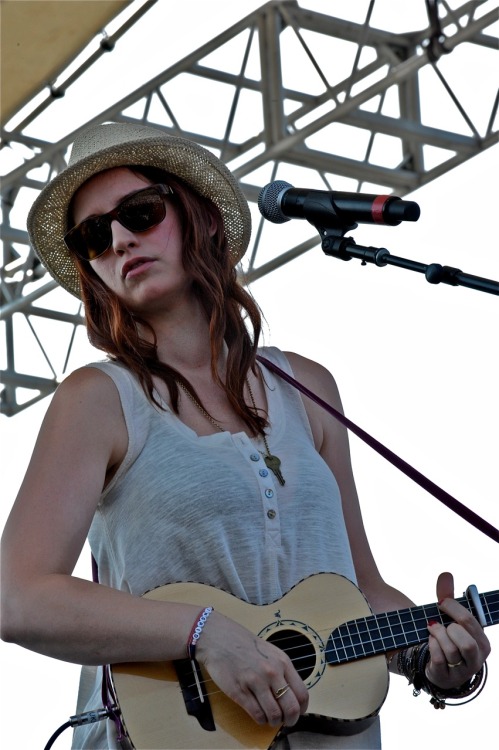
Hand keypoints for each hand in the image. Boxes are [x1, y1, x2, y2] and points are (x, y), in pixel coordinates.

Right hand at [195, 611, 308, 727]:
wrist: (218, 638)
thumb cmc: (244, 644)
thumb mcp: (270, 652)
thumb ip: (282, 671)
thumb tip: (292, 694)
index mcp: (282, 662)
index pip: (302, 694)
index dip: (301, 709)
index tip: (297, 713)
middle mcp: (271, 672)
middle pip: (291, 708)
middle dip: (290, 720)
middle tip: (285, 721)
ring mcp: (255, 682)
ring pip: (274, 715)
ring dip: (274, 721)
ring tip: (270, 718)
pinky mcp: (240, 692)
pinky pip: (257, 714)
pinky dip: (260, 720)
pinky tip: (258, 715)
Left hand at [425, 572, 490, 689]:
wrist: (434, 663)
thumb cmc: (447, 637)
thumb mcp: (449, 618)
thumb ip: (447, 597)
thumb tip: (446, 574)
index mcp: (482, 641)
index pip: (471, 621)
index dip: (453, 608)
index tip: (440, 603)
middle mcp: (477, 658)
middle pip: (467, 641)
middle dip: (448, 627)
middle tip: (437, 621)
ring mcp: (462, 670)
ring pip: (452, 650)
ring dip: (437, 635)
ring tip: (431, 630)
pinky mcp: (446, 678)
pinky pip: (439, 659)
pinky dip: (432, 646)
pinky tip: (429, 641)